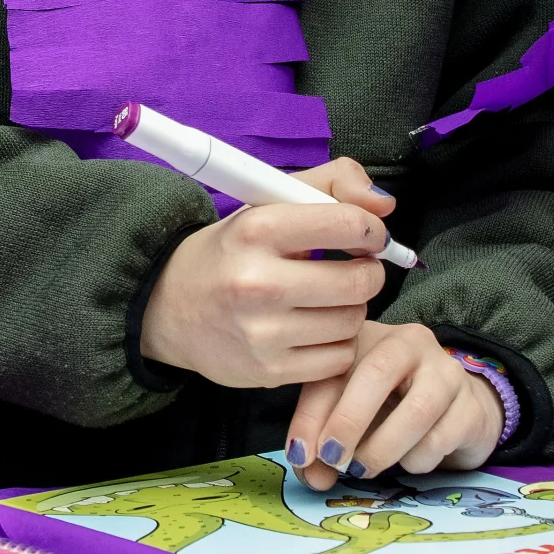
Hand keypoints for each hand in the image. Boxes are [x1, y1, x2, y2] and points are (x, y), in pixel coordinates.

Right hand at [139, 159, 394, 390]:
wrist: (168, 305)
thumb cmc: (232, 250)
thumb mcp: (268, 202)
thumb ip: (332, 182)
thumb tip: (385, 205)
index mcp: (258, 229)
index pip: (348, 224)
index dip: (371, 231)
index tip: (365, 237)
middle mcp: (258, 282)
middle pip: (359, 281)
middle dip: (367, 273)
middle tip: (354, 270)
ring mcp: (262, 332)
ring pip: (353, 321)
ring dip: (351, 309)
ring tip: (327, 299)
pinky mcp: (268, 370)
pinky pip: (339, 358)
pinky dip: (337, 344)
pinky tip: (315, 329)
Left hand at [285, 324, 503, 480]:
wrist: (455, 408)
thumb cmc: (388, 406)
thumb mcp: (347, 414)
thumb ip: (323, 442)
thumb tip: (314, 476)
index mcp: (367, 337)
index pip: (332, 370)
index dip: (310, 416)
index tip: (301, 455)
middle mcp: (409, 343)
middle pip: (376, 374)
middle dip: (349, 422)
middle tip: (334, 459)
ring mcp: (447, 371)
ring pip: (416, 411)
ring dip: (383, 449)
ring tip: (365, 468)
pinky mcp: (471, 405)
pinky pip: (442, 438)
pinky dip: (417, 459)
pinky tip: (409, 460)